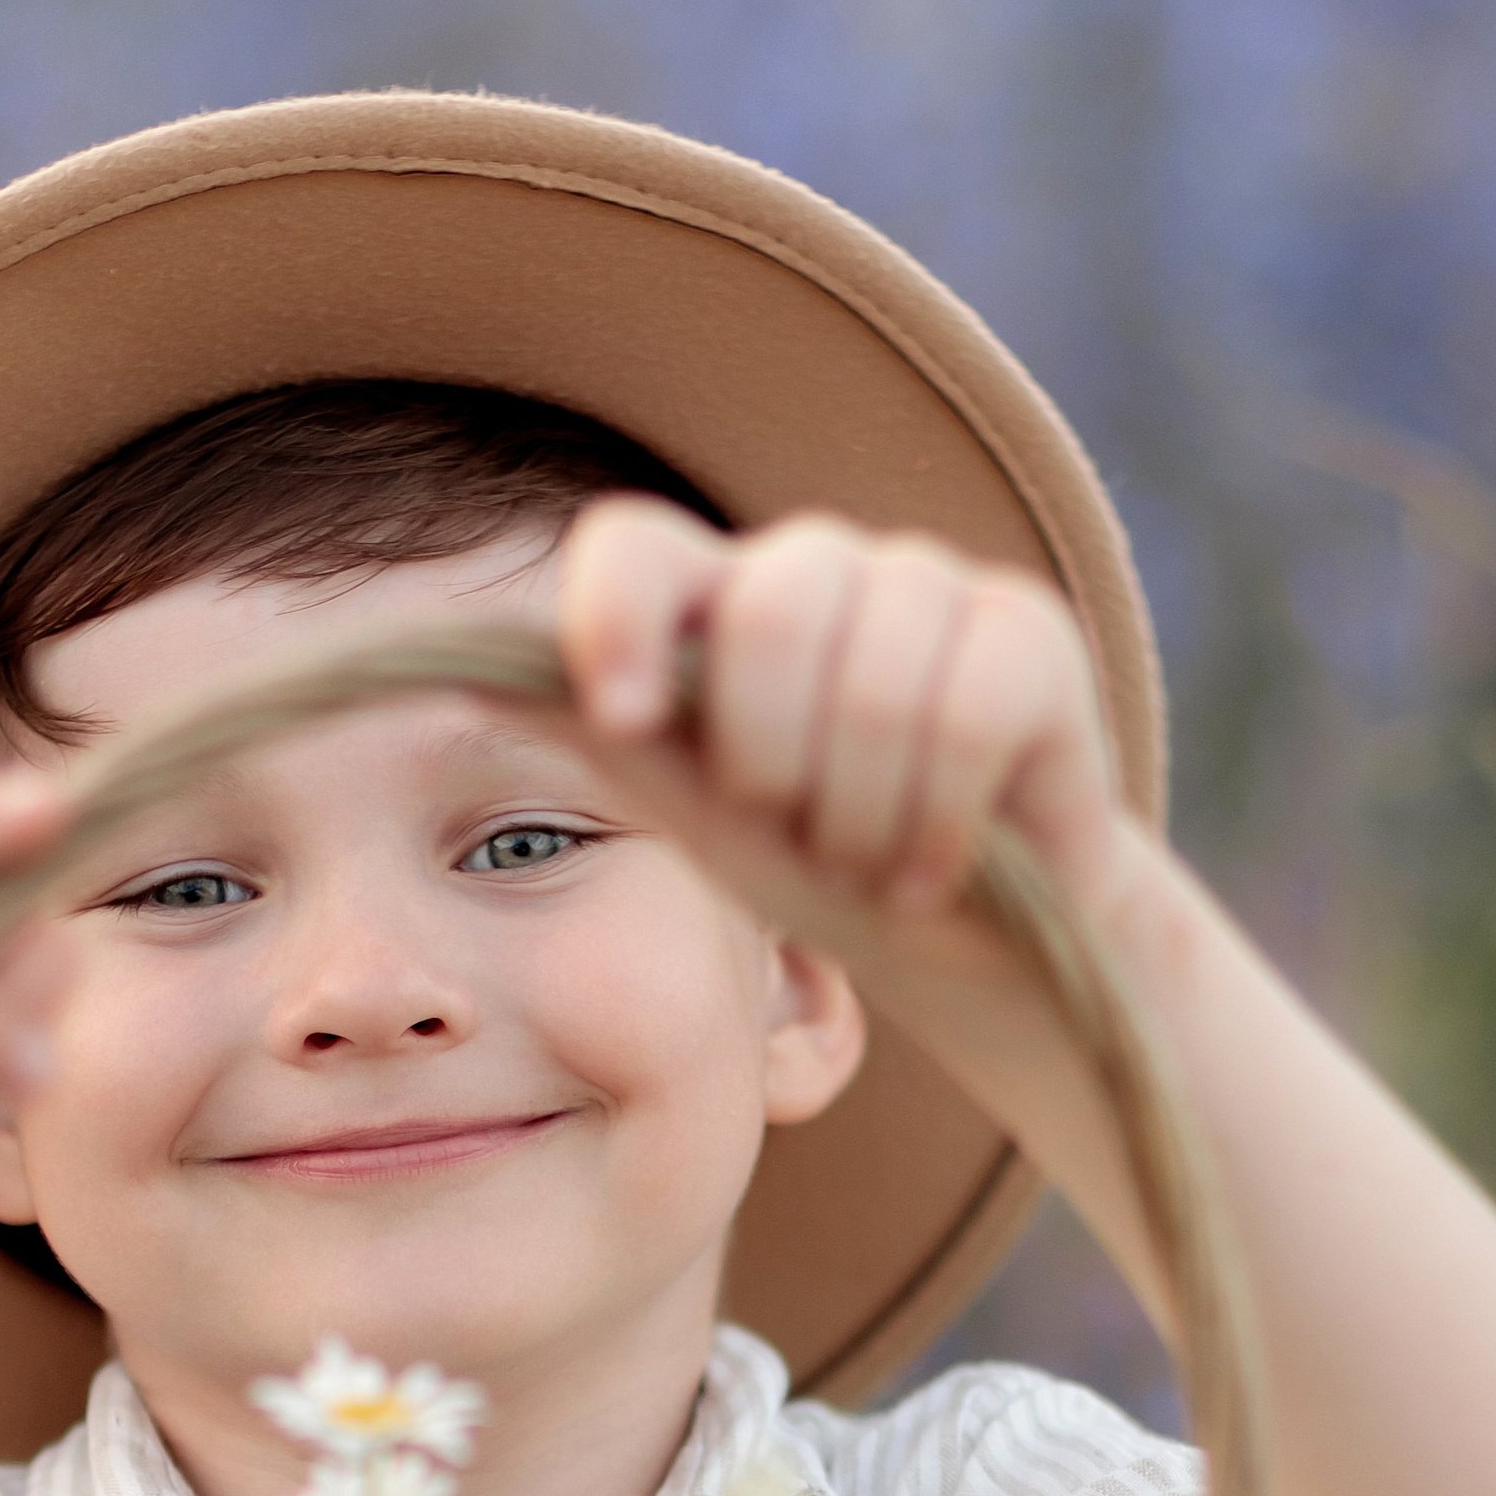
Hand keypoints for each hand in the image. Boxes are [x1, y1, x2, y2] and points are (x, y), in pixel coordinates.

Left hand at [557, 497, 1134, 921]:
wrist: (964, 948)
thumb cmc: (814, 871)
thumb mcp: (692, 816)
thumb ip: (608, 734)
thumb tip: (465, 668)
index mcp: (713, 609)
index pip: (635, 547)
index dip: (619, 618)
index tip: (626, 721)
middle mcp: (817, 570)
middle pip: (772, 609)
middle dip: (774, 762)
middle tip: (795, 830)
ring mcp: (928, 587)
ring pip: (876, 679)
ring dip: (863, 816)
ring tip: (869, 859)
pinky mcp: (1030, 633)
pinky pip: (975, 709)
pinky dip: (943, 821)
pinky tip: (935, 868)